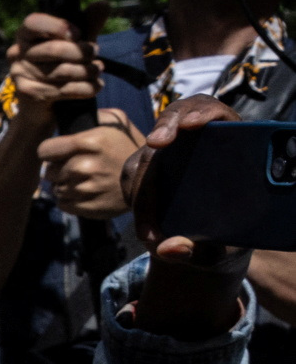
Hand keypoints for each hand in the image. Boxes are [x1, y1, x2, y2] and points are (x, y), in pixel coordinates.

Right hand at [0, 10, 96, 137]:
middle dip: (83, 52)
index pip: (33, 22)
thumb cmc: (61, 67)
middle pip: (54, 49)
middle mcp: (17, 53)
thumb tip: (103, 3)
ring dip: (88, 72)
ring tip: (98, 71)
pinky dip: (86, 88)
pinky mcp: (28, 93)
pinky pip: (63, 90)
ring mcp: (19, 74)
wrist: (44, 107)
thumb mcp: (76, 44)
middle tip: (96, 54)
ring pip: (62, 71)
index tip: (77, 34)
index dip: (57, 26)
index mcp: (26, 35)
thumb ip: (88, 24)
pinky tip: (95, 86)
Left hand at [41, 108, 142, 218]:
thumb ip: (94, 116)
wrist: (152, 179)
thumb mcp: (118, 123)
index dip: (50, 152)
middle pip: (49, 171)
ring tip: (84, 180)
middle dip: (59, 169)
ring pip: (56, 188)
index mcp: (90, 143)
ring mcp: (86, 189)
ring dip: (65, 185)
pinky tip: (85, 193)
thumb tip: (73, 112)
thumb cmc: (130, 148)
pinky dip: (70, 200)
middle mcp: (84, 166)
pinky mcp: (88, 208)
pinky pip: (63, 204)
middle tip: (76, 167)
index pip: (44, 150)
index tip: (58, 153)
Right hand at [119, 97, 257, 339]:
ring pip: (148, 152)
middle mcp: (198, 143)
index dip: (203, 112)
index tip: (191, 125)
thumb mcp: (216, 251)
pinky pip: (133, 172)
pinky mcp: (148, 166)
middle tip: (157, 143)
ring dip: (142, 183)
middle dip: (165, 128)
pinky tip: (144, 222)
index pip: (215, 113)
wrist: (205, 246)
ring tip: (148, 226)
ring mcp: (169, 153)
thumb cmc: (222, 242)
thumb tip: (168, 249)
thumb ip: (198, 251)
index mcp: (231, 148)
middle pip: (176, 119)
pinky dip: (133, 194)